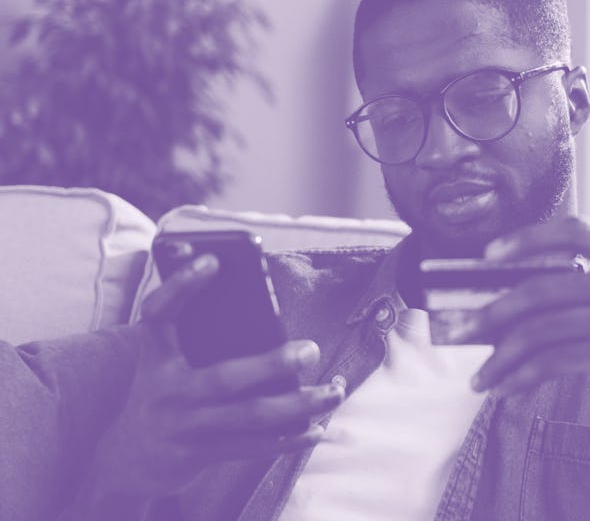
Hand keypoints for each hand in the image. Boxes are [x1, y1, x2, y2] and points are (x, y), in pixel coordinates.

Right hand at [78, 254, 343, 500]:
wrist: (124, 460)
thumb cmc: (161, 392)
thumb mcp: (163, 361)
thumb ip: (196, 336)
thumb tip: (263, 314)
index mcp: (155, 355)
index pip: (160, 313)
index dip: (182, 286)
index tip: (213, 260)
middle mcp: (166, 390)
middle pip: (225, 378)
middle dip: (273, 364)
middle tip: (313, 350)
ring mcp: (183, 427)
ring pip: (250, 416)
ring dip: (299, 404)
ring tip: (335, 390)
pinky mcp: (199, 455)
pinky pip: (252, 447)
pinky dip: (288, 438)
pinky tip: (317, 428)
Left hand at [448, 216, 589, 442]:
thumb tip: (518, 303)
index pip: (574, 229)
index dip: (527, 237)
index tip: (490, 254)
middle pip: (539, 287)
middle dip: (492, 311)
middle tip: (462, 329)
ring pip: (538, 330)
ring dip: (499, 358)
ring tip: (480, 379)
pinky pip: (550, 362)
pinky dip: (519, 377)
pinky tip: (506, 389)